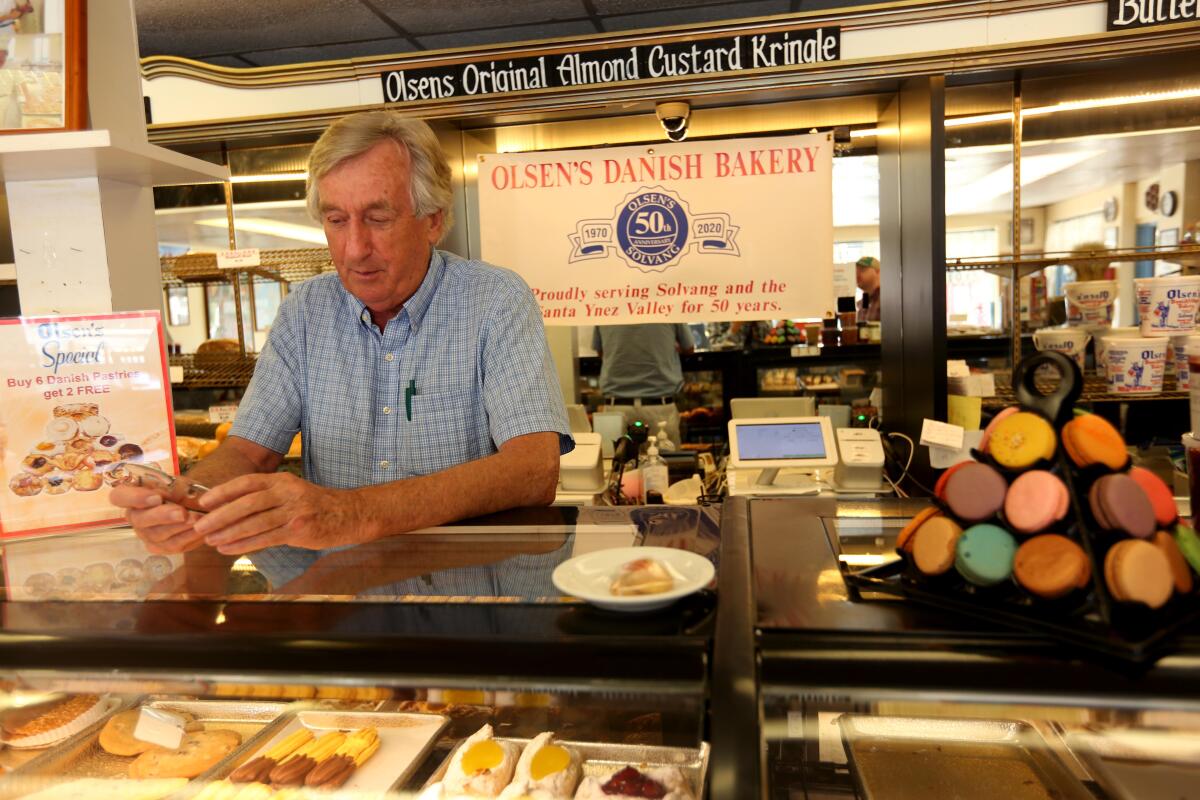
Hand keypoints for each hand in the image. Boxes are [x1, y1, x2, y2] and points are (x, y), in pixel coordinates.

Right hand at [109, 484, 206, 553]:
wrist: (198, 507)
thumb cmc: (182, 491)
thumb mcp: (179, 483)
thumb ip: (172, 488)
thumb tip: (169, 495)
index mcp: (132, 495)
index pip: (119, 496)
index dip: (134, 498)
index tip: (156, 497)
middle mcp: (134, 516)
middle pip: (140, 519)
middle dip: (163, 516)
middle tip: (182, 513)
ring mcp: (145, 534)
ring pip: (157, 534)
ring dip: (178, 527)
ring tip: (197, 520)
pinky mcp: (159, 547)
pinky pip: (171, 545)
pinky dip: (187, 537)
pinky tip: (200, 530)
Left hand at [193, 472, 369, 554]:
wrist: (351, 514)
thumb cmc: (317, 506)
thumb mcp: (293, 493)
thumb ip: (267, 498)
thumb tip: (232, 509)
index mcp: (282, 480)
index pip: (247, 482)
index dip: (223, 491)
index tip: (203, 501)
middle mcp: (287, 493)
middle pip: (247, 503)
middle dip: (220, 515)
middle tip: (200, 525)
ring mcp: (294, 512)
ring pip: (254, 522)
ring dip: (229, 532)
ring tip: (210, 540)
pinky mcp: (299, 530)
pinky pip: (266, 538)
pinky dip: (245, 544)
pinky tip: (230, 549)